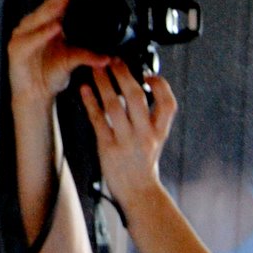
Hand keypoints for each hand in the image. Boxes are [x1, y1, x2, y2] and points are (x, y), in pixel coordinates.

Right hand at [7, 0, 112, 105]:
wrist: (35, 95)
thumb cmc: (50, 75)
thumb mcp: (73, 61)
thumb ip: (89, 55)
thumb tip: (108, 56)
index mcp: (47, 24)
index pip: (59, 3)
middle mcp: (34, 26)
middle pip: (49, 6)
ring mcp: (23, 35)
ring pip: (38, 18)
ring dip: (52, 10)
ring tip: (67, 2)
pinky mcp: (17, 48)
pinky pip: (30, 38)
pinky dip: (42, 33)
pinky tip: (54, 28)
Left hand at [80, 60, 177, 212]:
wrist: (137, 192)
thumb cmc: (143, 163)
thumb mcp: (155, 140)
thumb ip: (150, 117)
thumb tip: (140, 86)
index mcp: (160, 131)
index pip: (169, 104)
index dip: (160, 85)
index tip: (148, 73)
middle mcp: (145, 135)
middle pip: (136, 98)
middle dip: (123, 75)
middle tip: (113, 60)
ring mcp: (126, 142)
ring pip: (114, 106)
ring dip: (103, 84)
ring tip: (95, 69)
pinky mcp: (108, 148)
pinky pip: (98, 120)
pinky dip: (90, 102)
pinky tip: (84, 90)